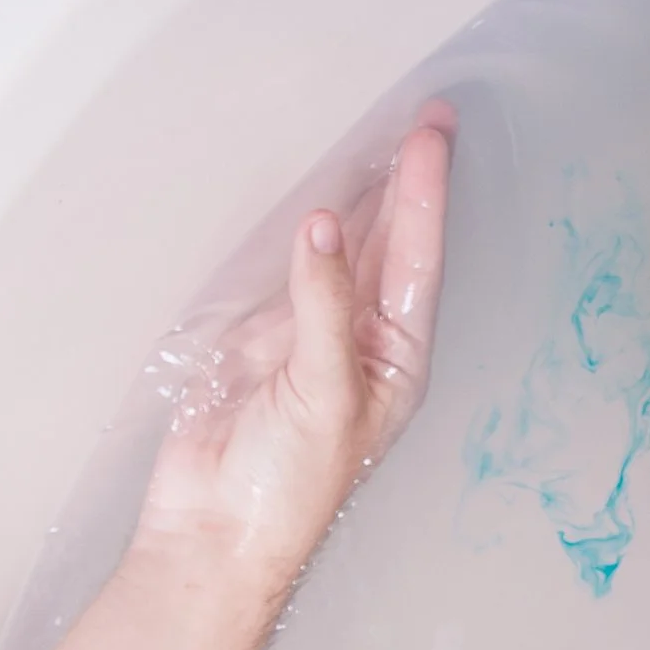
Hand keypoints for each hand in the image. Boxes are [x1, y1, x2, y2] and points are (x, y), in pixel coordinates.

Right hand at [136, 106, 453, 587]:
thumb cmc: (288, 485)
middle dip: (405, 185)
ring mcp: (309, 337)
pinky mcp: (258, 340)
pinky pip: (286, 271)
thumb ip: (321, 307)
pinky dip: (298, 233)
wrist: (216, 534)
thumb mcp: (323, 393)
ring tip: (378, 135)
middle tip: (425, 115)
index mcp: (397, 358)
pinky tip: (310, 195)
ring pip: (341, 252)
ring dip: (358, 199)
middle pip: (389, 246)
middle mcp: (361, 342)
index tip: (433, 134)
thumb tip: (322, 227)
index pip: (417, 259)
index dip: (425, 195)